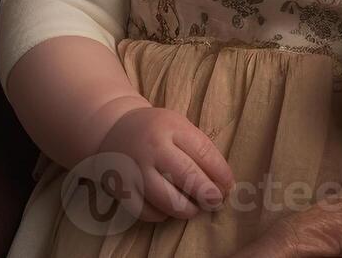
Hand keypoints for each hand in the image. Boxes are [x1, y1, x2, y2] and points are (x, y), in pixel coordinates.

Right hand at [94, 106, 233, 220]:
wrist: (113, 129)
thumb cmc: (156, 131)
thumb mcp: (178, 126)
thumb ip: (200, 150)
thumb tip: (224, 185)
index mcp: (170, 127)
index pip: (204, 154)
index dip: (222, 174)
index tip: (228, 186)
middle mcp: (152, 147)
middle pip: (189, 178)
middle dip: (209, 195)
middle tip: (215, 200)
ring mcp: (135, 169)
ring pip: (169, 201)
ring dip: (188, 209)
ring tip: (195, 207)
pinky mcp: (122, 189)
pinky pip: (148, 212)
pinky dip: (162, 215)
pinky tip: (168, 208)